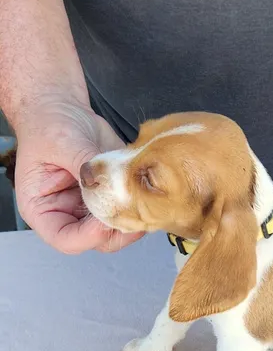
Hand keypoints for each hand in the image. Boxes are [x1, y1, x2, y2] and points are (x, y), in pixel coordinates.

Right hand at [14, 97, 143, 252]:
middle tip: (138, 208)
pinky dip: (144, 203)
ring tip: (147, 197)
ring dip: (137, 218)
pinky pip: (133, 209)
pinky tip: (150, 187)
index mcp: (44, 210)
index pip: (67, 240)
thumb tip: (109, 183)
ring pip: (121, 230)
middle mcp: (69, 214)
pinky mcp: (115, 195)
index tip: (109, 214)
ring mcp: (94, 207)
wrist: (63, 108)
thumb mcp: (62, 143)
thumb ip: (85, 166)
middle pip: (99, 241)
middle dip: (120, 229)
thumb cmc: (49, 125)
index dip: (91, 236)